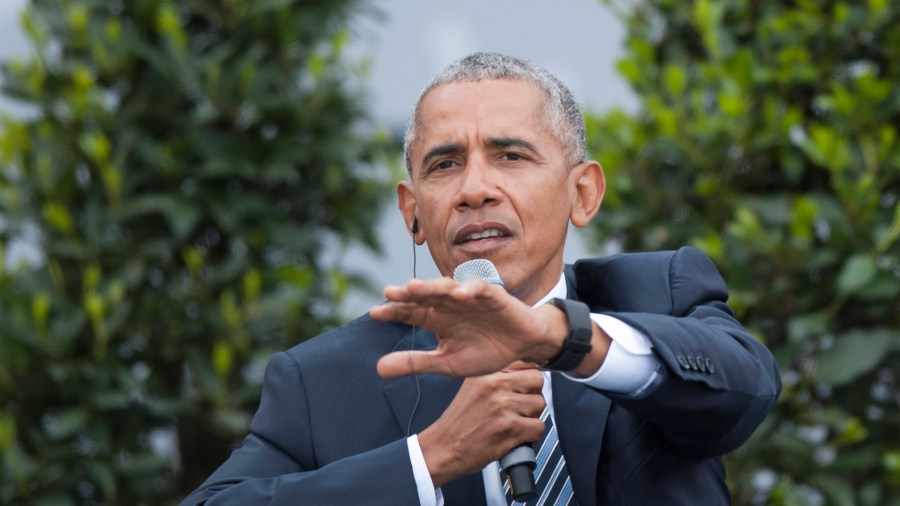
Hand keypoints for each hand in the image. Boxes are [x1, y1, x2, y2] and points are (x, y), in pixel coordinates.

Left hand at [370, 277, 565, 377]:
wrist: (522, 347)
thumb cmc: (485, 351)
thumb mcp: (447, 363)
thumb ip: (415, 363)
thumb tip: (378, 369)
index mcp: (436, 319)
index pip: (411, 312)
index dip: (394, 311)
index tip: (374, 313)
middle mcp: (448, 304)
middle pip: (424, 296)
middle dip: (407, 294)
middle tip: (389, 293)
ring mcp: (469, 297)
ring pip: (446, 287)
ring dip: (431, 287)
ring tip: (414, 287)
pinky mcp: (492, 295)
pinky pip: (479, 289)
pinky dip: (469, 290)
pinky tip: (458, 294)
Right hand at [418, 363, 545, 486]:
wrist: (444, 447)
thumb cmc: (459, 422)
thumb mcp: (473, 387)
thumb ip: (497, 378)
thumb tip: (526, 373)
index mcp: (487, 373)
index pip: (526, 364)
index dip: (528, 379)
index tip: (524, 389)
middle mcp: (494, 385)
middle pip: (537, 381)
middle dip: (533, 395)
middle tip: (521, 407)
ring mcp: (502, 406)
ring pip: (540, 404)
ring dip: (532, 417)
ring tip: (515, 423)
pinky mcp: (509, 428)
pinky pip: (539, 427)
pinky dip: (531, 436)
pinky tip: (517, 436)